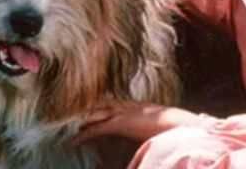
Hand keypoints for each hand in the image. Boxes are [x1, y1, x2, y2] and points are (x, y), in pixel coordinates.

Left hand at [72, 102, 212, 143]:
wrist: (179, 124)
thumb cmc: (175, 127)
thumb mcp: (163, 124)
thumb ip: (154, 124)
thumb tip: (153, 132)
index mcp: (138, 105)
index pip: (114, 104)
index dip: (100, 107)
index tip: (89, 110)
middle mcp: (128, 105)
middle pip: (101, 105)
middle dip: (86, 110)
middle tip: (69, 116)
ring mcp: (123, 113)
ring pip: (95, 114)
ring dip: (80, 121)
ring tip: (65, 127)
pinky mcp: (119, 124)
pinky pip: (96, 129)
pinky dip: (83, 135)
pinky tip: (72, 142)